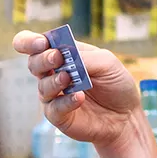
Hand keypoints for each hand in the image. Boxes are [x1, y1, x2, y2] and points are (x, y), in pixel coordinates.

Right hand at [12, 31, 143, 149]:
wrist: (126, 115)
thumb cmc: (115, 84)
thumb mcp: (106, 62)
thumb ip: (84, 56)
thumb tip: (64, 55)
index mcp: (61, 54)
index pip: (32, 44)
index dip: (29, 41)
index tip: (41, 43)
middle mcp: (53, 73)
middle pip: (33, 63)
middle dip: (43, 59)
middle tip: (58, 58)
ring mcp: (54, 96)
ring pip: (42, 87)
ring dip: (54, 80)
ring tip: (69, 78)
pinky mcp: (58, 116)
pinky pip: (54, 108)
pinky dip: (65, 101)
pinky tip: (78, 98)